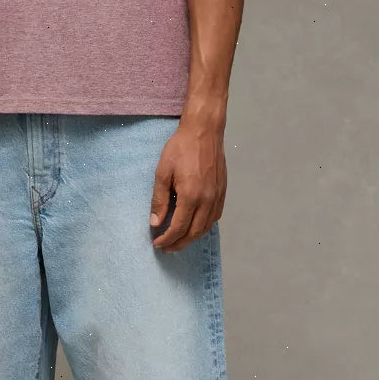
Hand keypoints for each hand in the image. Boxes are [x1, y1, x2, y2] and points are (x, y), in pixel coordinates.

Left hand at [149, 119, 225, 250]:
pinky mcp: (223, 191)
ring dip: (192, 237)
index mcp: (191, 196)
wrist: (204, 131)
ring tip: (179, 240)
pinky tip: (195, 226)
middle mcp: (207, 200)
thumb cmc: (181, 148)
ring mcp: (217, 196)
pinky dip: (204, 226)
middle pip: (194, 232)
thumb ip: (159, 200)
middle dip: (179, 243)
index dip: (167, 239)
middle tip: (167, 248)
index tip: (157, 243)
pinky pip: (215, 216)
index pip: (179, 227)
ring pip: (206, 227)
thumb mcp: (163, 172)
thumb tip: (156, 223)